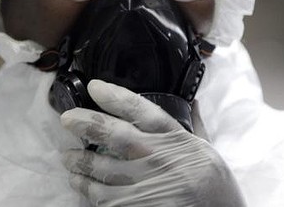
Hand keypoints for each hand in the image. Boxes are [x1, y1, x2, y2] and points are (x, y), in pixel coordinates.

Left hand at [60, 80, 245, 206]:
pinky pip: (104, 200)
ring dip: (80, 163)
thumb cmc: (216, 189)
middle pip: (115, 135)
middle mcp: (160, 159)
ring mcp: (147, 187)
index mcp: (178, 140)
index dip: (116, 96)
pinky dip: (88, 191)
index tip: (95, 87)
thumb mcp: (209, 153)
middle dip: (86, 123)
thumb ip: (196, 127)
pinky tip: (80, 185)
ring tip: (68, 159)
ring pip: (102, 170)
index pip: (143, 111)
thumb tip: (193, 102)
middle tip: (67, 120)